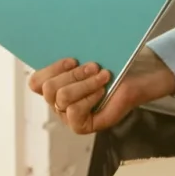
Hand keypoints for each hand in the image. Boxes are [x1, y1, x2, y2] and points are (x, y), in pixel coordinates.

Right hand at [30, 47, 174, 134]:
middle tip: (94, 66)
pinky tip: (103, 92)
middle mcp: (59, 103)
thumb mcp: (87, 56)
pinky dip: (89, 98)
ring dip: (85, 83)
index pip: (35, 82)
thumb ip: (69, 57)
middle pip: (48, 89)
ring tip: (103, 76)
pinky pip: (74, 112)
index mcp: (55, 85)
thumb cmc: (114, 65)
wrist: (139, 77)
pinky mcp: (83, 126)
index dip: (52, 68)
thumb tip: (56, 49)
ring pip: (62, 98)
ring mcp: (69, 116)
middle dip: (73, 75)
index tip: (73, 59)